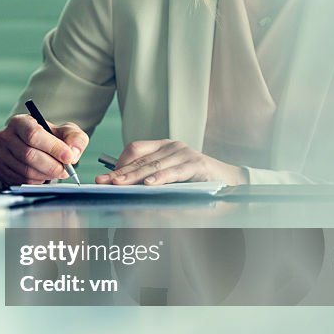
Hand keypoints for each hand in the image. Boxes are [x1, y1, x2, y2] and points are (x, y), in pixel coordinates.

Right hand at [0, 114, 88, 185]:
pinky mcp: (0, 170)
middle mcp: (5, 137)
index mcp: (19, 122)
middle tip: (66, 170)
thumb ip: (75, 139)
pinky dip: (37, 181)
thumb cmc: (49, 137)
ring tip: (56, 171)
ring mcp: (0, 155)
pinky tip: (44, 175)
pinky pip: (21, 181)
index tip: (68, 157)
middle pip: (29, 155)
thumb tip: (73, 153)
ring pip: (26, 171)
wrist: (34, 146)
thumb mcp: (66, 132)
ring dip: (46, 175)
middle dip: (52, 166)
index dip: (53, 148)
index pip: (33, 135)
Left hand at [95, 140, 246, 185]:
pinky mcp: (197, 164)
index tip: (104, 178)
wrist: (229, 182)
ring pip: (154, 166)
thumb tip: (122, 187)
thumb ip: (149, 178)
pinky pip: (175, 172)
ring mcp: (185, 154)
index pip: (135, 150)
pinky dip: (161, 179)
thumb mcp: (168, 177)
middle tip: (104, 183)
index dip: (119, 164)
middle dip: (121, 173)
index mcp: (163, 147)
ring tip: (119, 184)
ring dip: (135, 177)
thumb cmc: (195, 181)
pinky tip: (149, 185)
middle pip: (141, 159)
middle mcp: (173, 146)